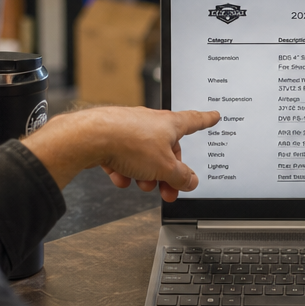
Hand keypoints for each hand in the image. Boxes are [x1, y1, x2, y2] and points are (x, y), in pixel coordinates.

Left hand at [21, 106, 219, 200]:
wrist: (90, 137)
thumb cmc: (128, 142)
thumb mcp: (164, 167)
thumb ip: (181, 176)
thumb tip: (191, 181)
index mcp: (170, 124)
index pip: (195, 121)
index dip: (206, 120)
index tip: (214, 116)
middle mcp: (151, 122)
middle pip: (167, 149)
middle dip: (167, 172)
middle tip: (167, 190)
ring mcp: (130, 128)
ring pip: (144, 156)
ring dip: (146, 174)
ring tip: (141, 184)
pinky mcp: (111, 135)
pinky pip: (124, 156)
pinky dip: (124, 169)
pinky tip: (120, 178)